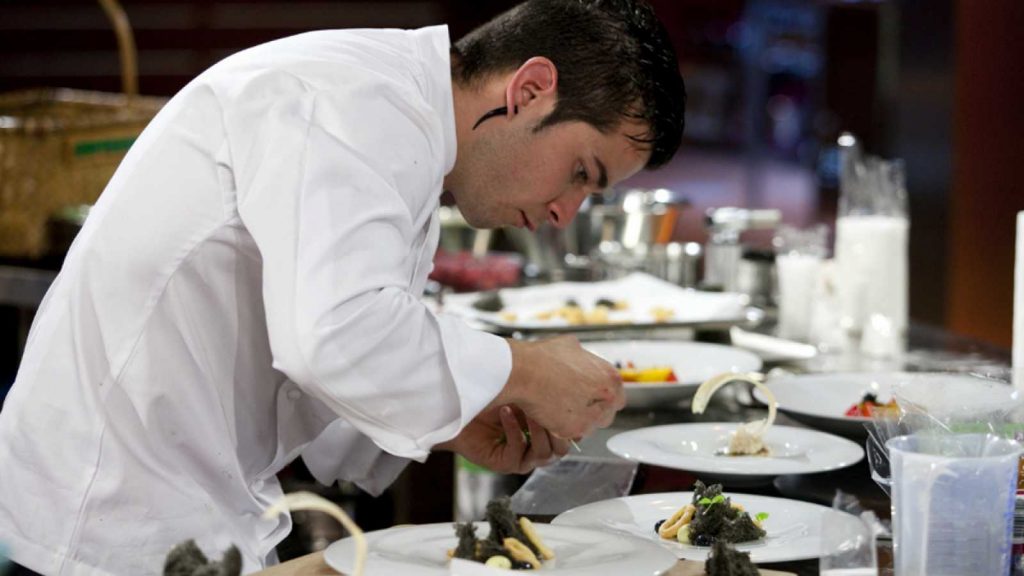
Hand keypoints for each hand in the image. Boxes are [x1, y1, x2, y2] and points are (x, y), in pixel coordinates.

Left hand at [435, 405, 569, 474]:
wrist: (459, 408)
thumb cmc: (490, 398)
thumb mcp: (525, 392)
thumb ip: (547, 394)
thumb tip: (571, 384)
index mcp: (545, 432)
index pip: (570, 434)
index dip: (571, 422)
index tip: (567, 400)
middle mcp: (536, 447)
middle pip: (562, 448)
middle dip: (557, 426)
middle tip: (547, 404)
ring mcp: (523, 458)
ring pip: (544, 453)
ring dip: (537, 429)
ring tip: (526, 407)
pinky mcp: (506, 463)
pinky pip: (517, 451)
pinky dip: (514, 430)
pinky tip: (506, 412)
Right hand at [496, 335, 624, 440]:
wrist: (523, 371)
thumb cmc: (543, 358)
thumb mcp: (571, 345)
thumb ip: (584, 358)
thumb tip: (581, 358)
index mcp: (610, 377)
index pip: (617, 395)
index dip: (602, 397)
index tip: (591, 397)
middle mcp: (607, 398)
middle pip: (608, 413)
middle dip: (594, 410)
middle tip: (575, 403)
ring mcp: (591, 416)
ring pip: (591, 426)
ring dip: (579, 420)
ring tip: (560, 408)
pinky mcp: (574, 430)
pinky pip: (573, 433)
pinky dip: (562, 427)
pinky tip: (551, 414)